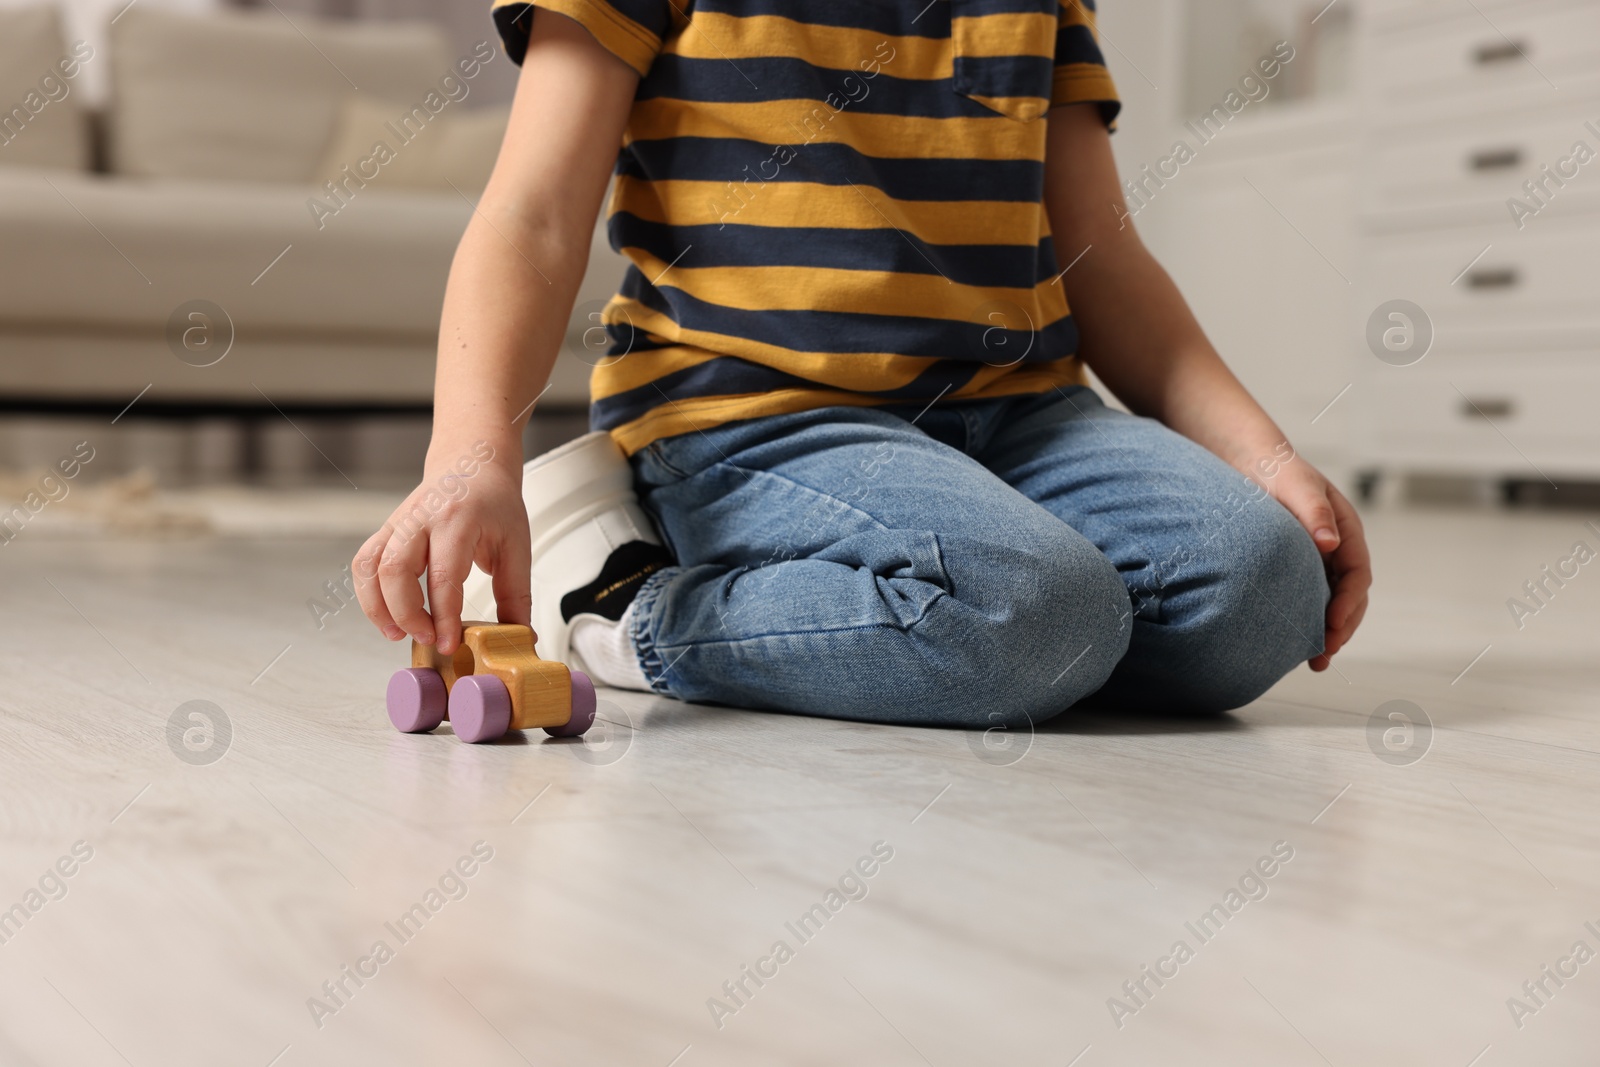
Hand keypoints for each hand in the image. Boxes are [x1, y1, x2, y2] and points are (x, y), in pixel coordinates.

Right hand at [352, 443, 530, 656]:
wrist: (472, 463)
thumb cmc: (493, 500)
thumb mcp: (517, 544)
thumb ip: (516, 593)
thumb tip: (520, 635)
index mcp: (458, 519)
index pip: (443, 575)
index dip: (443, 616)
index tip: (449, 643)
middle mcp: (422, 517)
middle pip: (395, 570)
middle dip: (406, 614)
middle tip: (428, 639)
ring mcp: (398, 522)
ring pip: (370, 566)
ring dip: (378, 607)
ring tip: (398, 633)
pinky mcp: (386, 530)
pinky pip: (363, 563)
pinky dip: (368, 594)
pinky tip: (387, 614)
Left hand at [1268, 462, 1370, 670]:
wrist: (1255, 464)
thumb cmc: (1280, 471)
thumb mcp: (1298, 486)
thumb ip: (1314, 512)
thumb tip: (1329, 542)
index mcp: (1346, 532)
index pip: (1358, 574)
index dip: (1349, 601)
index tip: (1332, 622)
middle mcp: (1338, 550)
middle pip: (1351, 596)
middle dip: (1342, 627)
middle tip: (1324, 653)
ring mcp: (1320, 562)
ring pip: (1332, 602)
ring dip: (1328, 632)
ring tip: (1315, 661)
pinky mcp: (1300, 569)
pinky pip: (1310, 599)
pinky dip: (1306, 621)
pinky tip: (1295, 642)